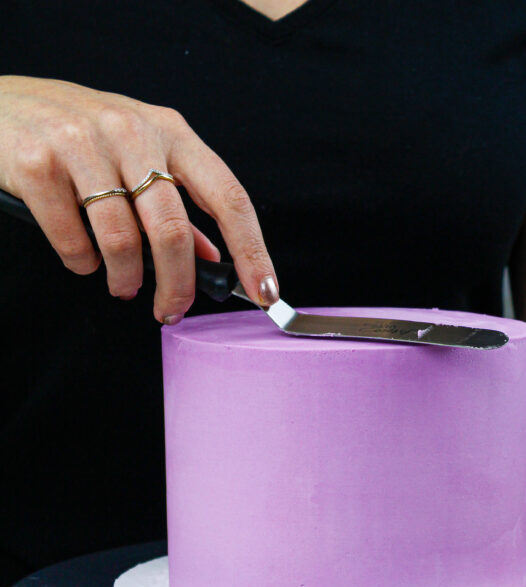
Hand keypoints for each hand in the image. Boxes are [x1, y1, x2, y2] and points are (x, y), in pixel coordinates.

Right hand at [0, 75, 277, 321]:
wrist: (2, 103)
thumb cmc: (80, 134)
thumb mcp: (139, 155)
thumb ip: (178, 205)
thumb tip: (213, 258)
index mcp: (170, 131)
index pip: (228, 196)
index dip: (251, 250)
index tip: (265, 291)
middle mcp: (132, 131)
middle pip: (174, 230)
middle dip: (177, 286)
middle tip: (170, 310)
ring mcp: (83, 144)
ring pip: (123, 242)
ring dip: (126, 279)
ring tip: (122, 283)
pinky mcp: (38, 164)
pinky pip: (74, 242)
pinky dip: (82, 263)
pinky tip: (82, 256)